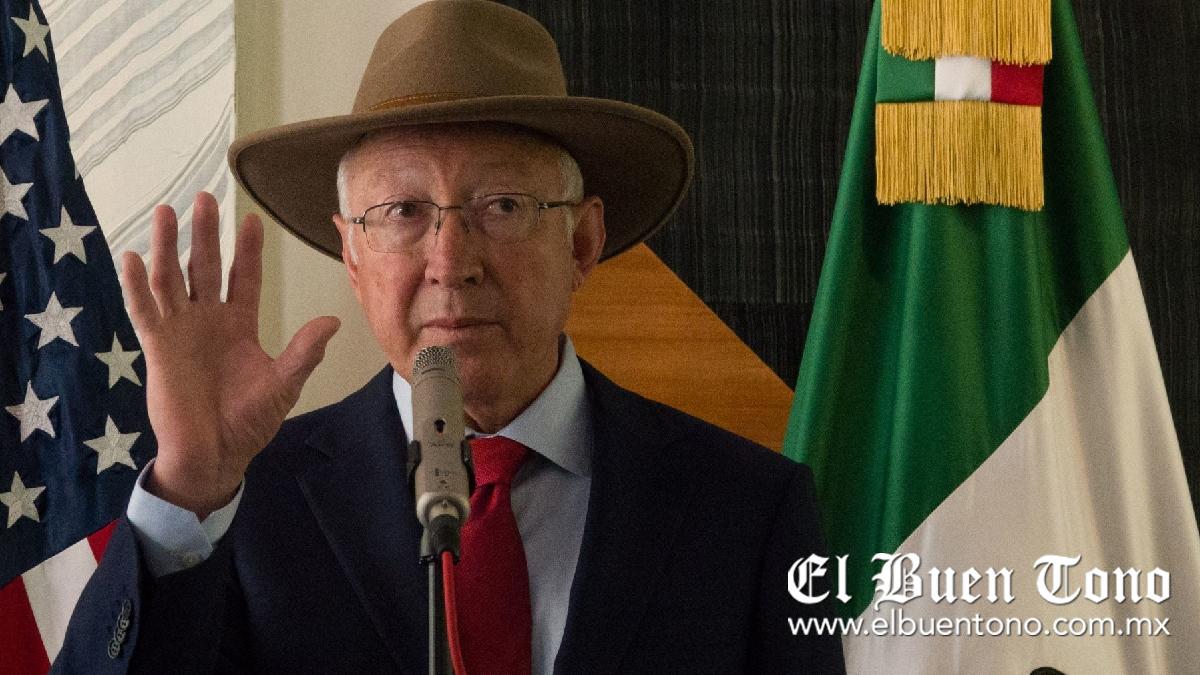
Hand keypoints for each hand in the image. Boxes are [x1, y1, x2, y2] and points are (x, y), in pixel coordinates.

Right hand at [122, 193, 339, 517]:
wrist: (216, 454)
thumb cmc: (249, 422)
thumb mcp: (283, 384)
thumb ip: (304, 352)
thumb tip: (333, 321)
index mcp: (240, 325)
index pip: (243, 277)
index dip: (246, 250)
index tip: (252, 219)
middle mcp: (209, 321)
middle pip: (204, 267)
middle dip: (205, 234)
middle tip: (206, 197)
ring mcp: (181, 331)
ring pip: (171, 280)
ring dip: (168, 247)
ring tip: (167, 212)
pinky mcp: (158, 348)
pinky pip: (145, 311)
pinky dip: (136, 285)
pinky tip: (132, 258)